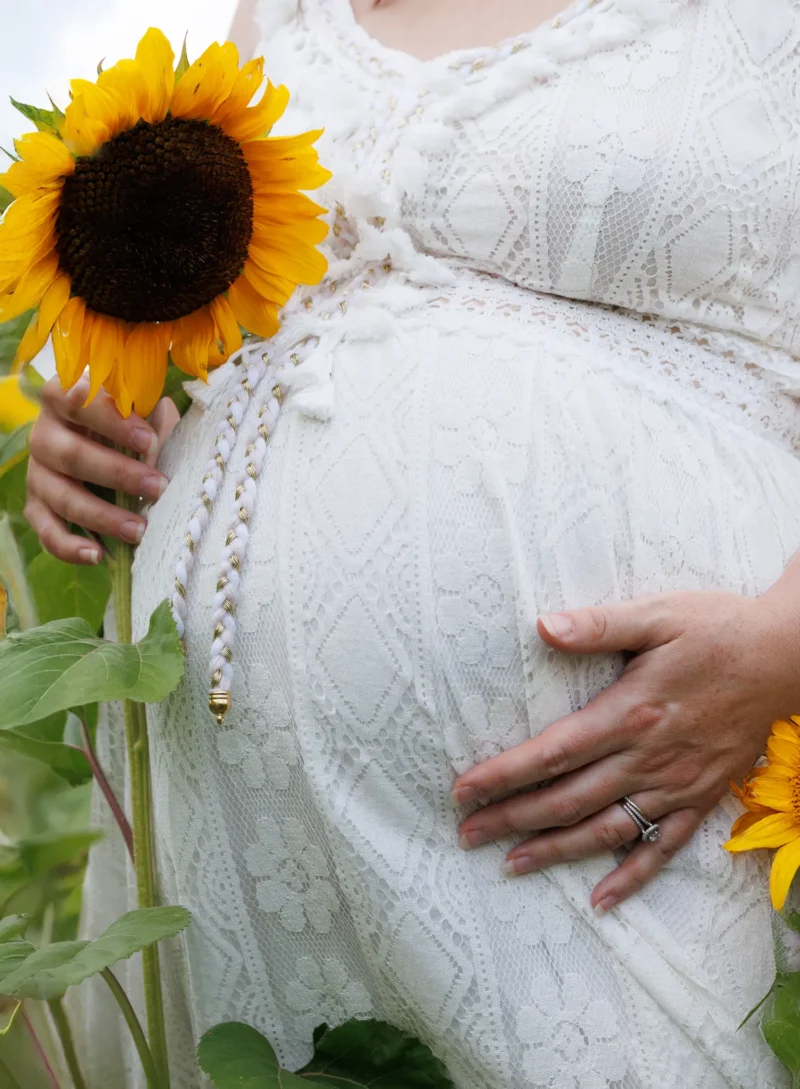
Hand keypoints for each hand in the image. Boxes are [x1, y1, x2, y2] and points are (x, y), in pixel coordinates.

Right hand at [25, 376, 179, 563]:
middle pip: (71, 455)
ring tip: (140, 529)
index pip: (77, 401)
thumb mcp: (142, 411)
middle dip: (119, 474)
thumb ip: (152, 416)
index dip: (112, 421)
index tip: (149, 440)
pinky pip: (47, 532)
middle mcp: (43, 435)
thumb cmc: (129, 422)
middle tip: (158, 487)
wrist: (105, 443)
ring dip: (103, 516)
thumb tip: (166, 436)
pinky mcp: (37, 507)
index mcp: (63, 398)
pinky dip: (70, 547)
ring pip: (62, 497)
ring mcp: (37, 473)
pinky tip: (98, 555)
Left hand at [451, 589, 799, 912]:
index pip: (553, 752)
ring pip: (606, 830)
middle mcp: (649, 758)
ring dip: (556, 851)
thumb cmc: (718, 630)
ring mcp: (676, 785)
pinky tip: (601, 900)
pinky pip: (663, 849)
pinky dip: (631, 877)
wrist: (787, 657)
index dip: (505, 774)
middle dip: (513, 818)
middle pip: (568, 799)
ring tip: (511, 864)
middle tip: (467, 834)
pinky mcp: (701, 798)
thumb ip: (599, 624)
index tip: (464, 790)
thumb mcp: (658, 615)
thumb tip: (543, 626)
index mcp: (630, 712)